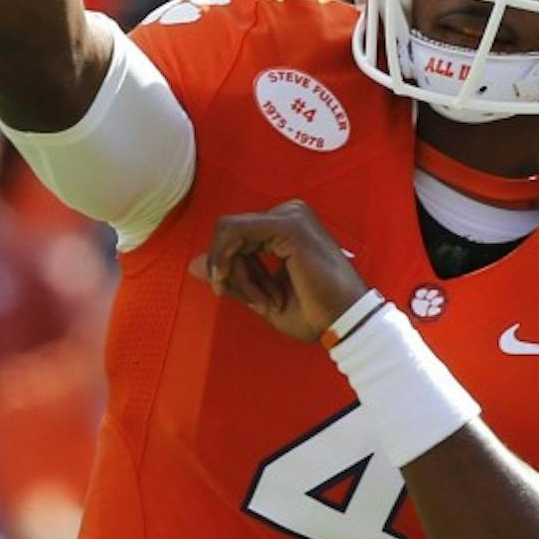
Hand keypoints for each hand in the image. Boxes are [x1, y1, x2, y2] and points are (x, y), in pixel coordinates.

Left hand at [189, 201, 370, 342]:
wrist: (345, 324)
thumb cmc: (314, 313)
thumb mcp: (259, 294)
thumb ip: (229, 275)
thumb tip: (192, 264)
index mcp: (285, 227)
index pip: (235, 233)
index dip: (223, 264)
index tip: (234, 294)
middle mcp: (288, 214)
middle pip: (228, 231)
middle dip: (226, 268)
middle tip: (245, 298)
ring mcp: (290, 215)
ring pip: (228, 232)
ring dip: (233, 271)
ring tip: (261, 298)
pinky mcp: (289, 225)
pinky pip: (235, 233)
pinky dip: (231, 262)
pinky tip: (249, 287)